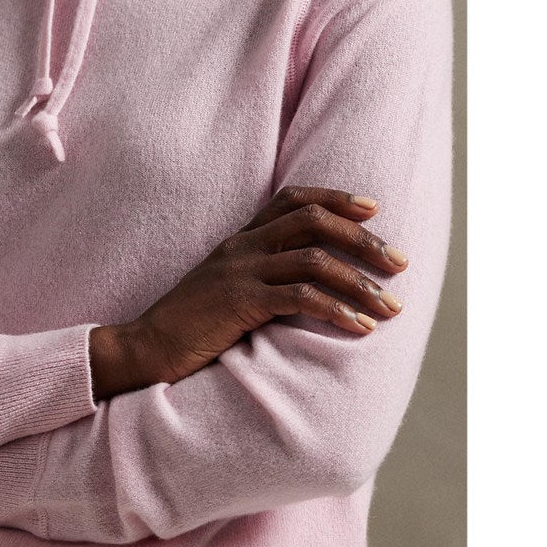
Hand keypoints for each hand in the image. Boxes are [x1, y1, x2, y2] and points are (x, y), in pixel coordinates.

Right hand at [122, 185, 409, 385]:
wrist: (147, 347)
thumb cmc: (189, 325)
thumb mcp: (224, 288)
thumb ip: (260, 276)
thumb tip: (308, 284)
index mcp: (239, 239)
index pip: (292, 199)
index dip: (336, 198)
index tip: (373, 210)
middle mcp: (241, 246)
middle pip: (314, 222)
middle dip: (364, 240)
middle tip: (398, 262)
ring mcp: (239, 272)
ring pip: (315, 261)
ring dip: (361, 283)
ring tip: (390, 306)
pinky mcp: (239, 302)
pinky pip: (300, 298)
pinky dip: (337, 310)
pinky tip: (360, 327)